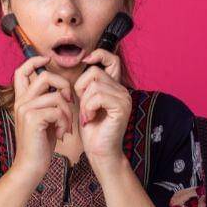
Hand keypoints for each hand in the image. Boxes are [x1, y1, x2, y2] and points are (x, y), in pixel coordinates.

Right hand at [10, 56, 73, 177]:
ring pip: (55, 96)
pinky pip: (57, 110)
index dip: (35, 60)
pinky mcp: (32, 119)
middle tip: (69, 102)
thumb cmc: (41, 144)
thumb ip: (48, 103)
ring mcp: (25, 109)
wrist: (31, 166)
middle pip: (44, 76)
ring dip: (67, 112)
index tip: (48, 60)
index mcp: (22, 100)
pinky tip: (62, 134)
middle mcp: (21, 102)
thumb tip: (62, 90)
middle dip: (63, 85)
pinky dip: (64, 122)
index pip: (22, 70)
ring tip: (66, 126)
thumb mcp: (45, 119)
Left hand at [75, 49, 131, 167]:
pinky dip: (89, 108)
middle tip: (84, 108)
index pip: (112, 59)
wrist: (99, 151)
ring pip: (95, 85)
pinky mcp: (121, 107)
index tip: (85, 61)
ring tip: (88, 116)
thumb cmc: (91, 129)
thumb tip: (84, 62)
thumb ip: (87, 85)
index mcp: (115, 87)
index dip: (99, 54)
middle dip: (82, 89)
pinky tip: (91, 119)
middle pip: (95, 72)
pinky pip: (98, 96)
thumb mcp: (86, 102)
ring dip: (85, 102)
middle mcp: (123, 90)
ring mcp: (124, 98)